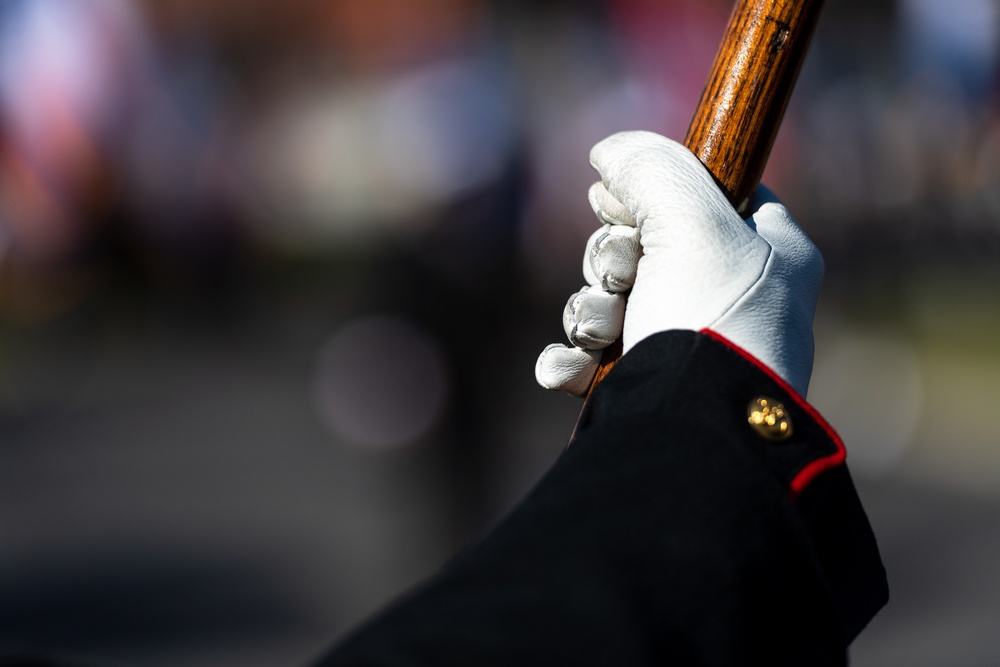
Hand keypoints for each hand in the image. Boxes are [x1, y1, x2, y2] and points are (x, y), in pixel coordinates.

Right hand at [535, 131, 823, 396]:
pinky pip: (594, 354)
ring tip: (605, 330)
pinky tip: (577, 368)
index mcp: (772, 254)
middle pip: (647, 246)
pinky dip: (576, 358)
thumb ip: (650, 168)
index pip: (715, 192)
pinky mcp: (649, 389)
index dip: (662, 189)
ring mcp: (690, 348)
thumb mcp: (689, 220)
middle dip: (613, 260)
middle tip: (622, 276)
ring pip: (613, 299)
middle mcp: (734, 300)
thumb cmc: (710, 322)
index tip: (624, 200)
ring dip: (592, 309)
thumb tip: (610, 153)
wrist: (691, 436)